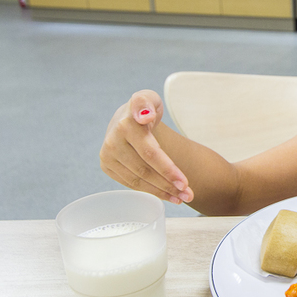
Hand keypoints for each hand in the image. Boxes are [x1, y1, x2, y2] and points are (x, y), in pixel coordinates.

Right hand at [99, 90, 193, 204]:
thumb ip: (147, 102)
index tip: (185, 183)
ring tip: (181, 198)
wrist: (125, 118)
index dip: (168, 169)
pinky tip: (166, 194)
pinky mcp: (107, 166)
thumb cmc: (145, 109)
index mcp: (126, 124)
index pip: (150, 152)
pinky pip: (130, 184)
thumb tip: (144, 116)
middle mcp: (112, 141)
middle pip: (144, 170)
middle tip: (189, 195)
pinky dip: (150, 191)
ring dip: (161, 192)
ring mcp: (107, 155)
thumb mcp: (150, 98)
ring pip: (137, 180)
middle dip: (168, 185)